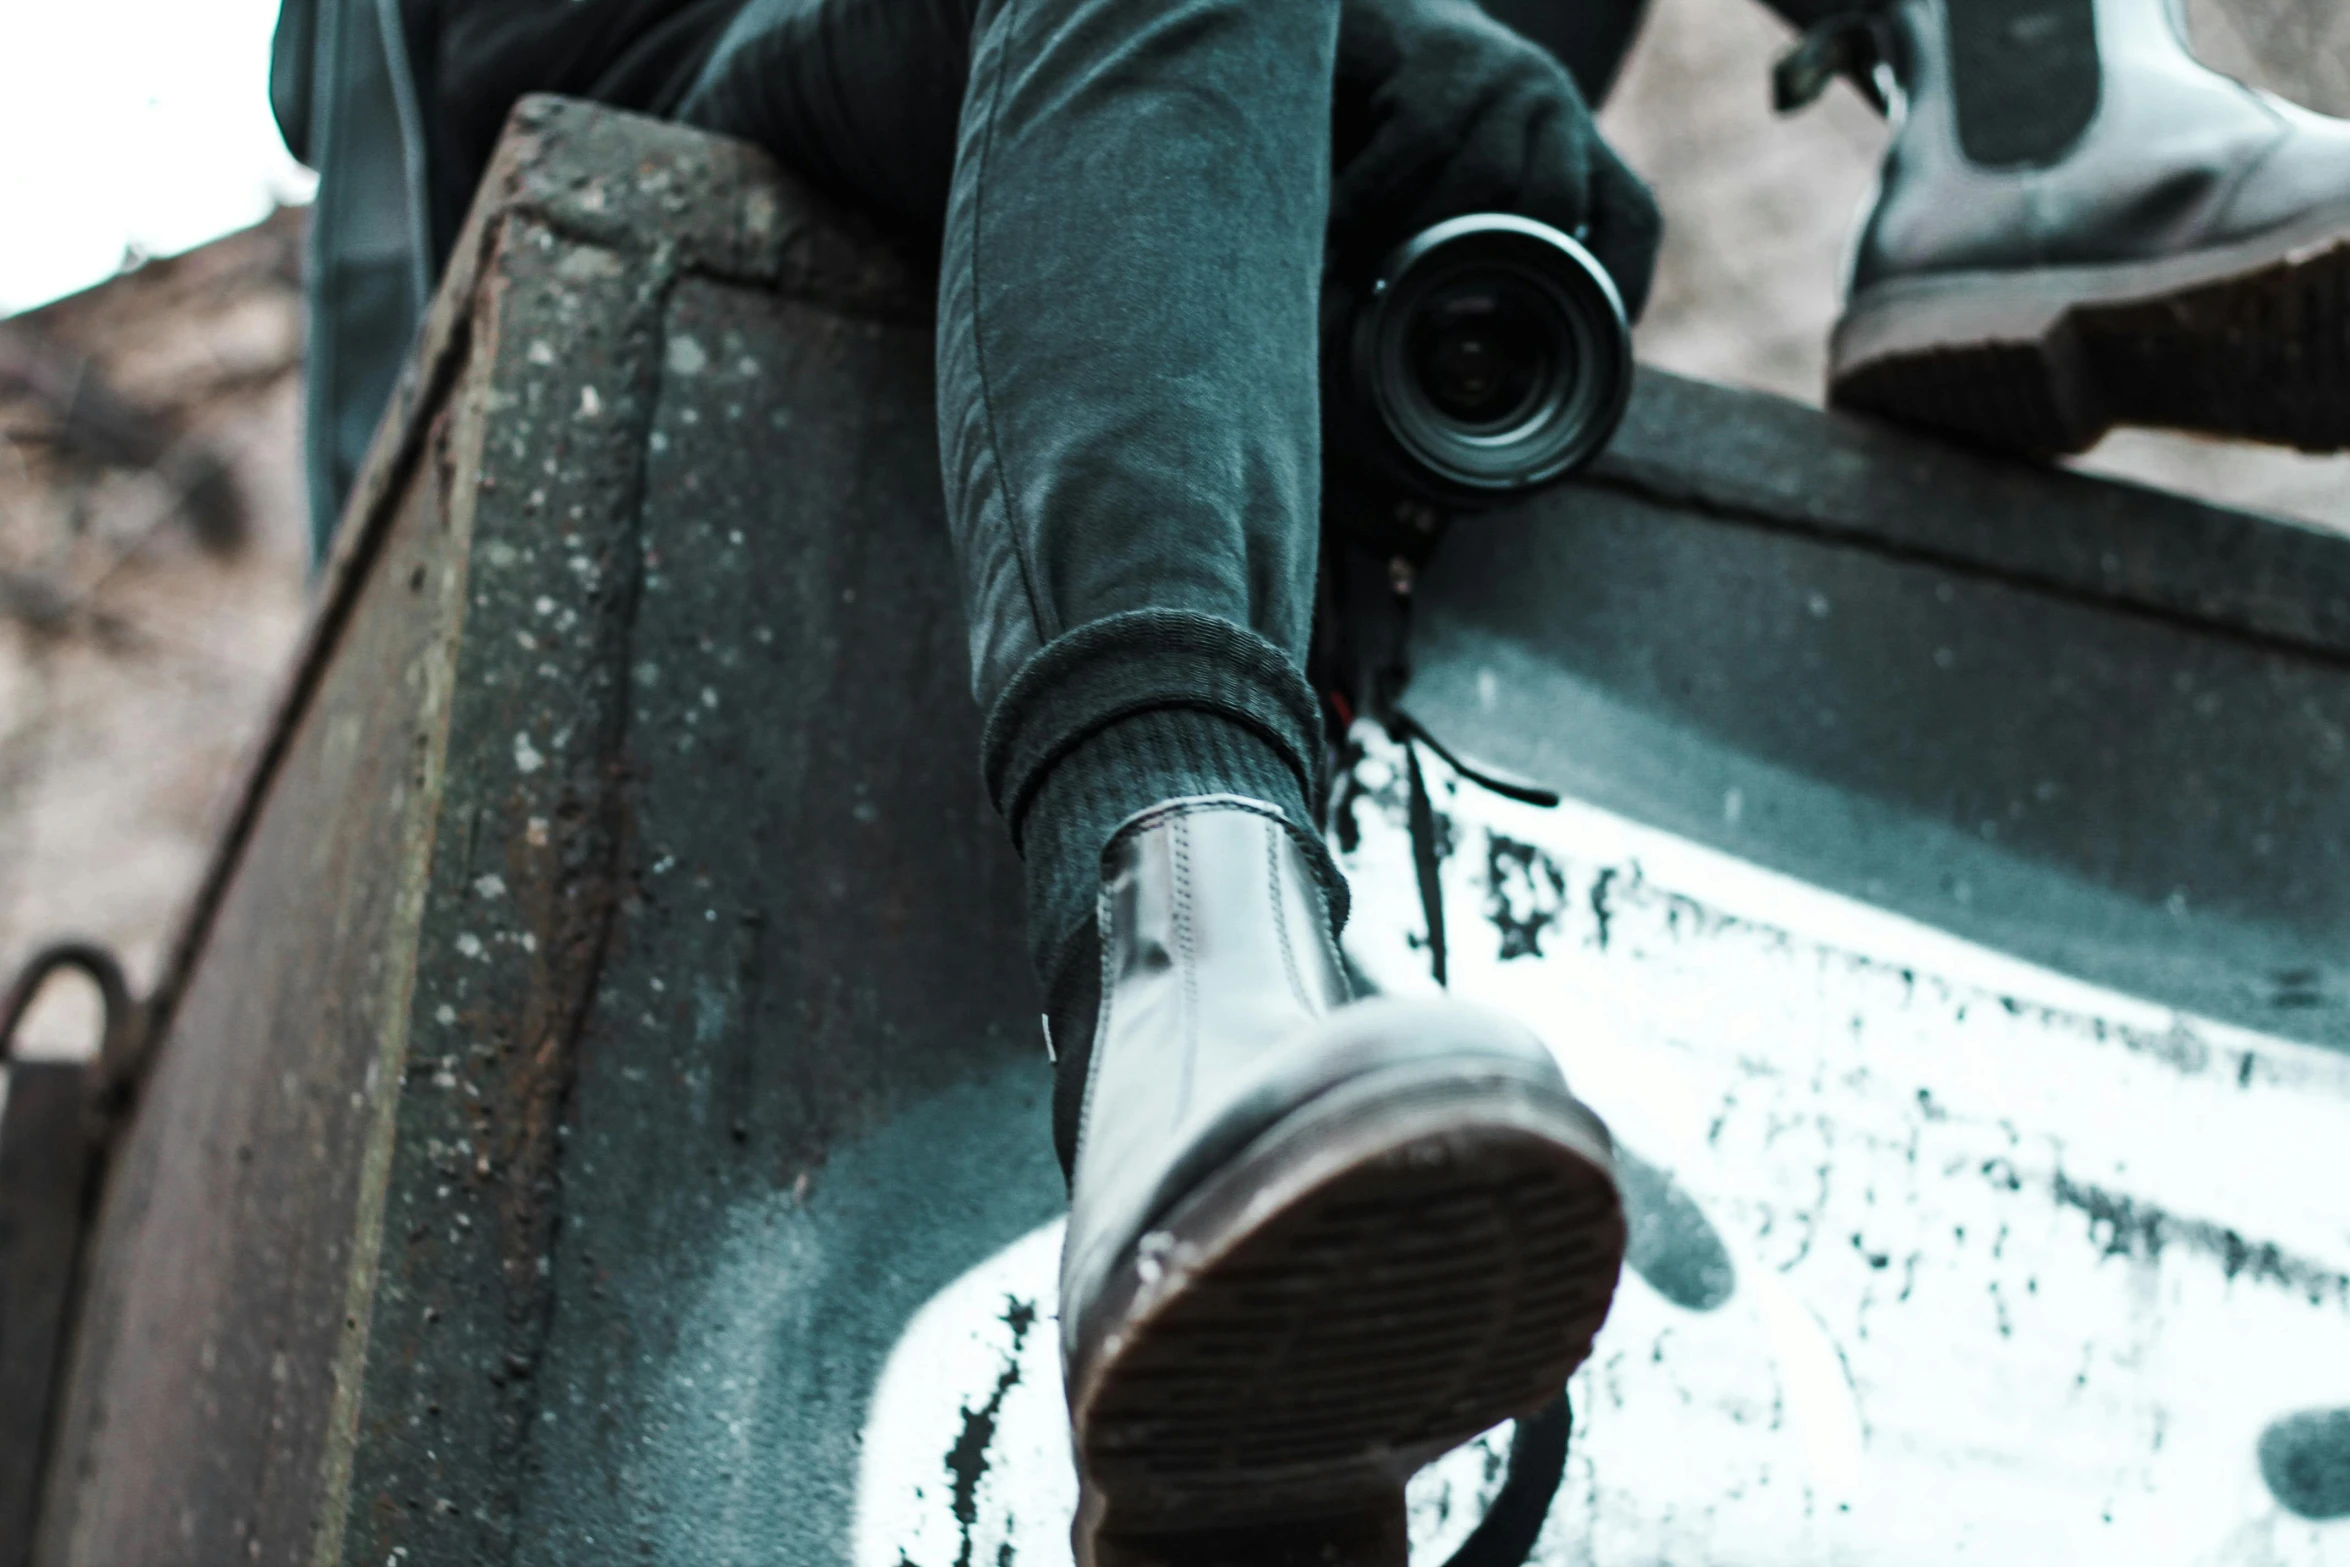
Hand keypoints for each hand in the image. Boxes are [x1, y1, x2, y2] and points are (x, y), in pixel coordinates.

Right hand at [1330, 0, 1661, 318]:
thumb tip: (1474, 363)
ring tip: (1368, 292)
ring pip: (1488, 184)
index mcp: (1577, 141)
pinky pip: (1412, 152)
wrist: (1363, 16)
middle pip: (1554, 211)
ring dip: (1426, 249)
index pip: (1632, 217)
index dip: (1623, 285)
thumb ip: (1486, 249)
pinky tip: (1333, 241)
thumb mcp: (1465, 181)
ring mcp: (1504, 78)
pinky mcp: (1443, 62)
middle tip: (1436, 333)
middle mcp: (1554, 104)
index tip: (1596, 344)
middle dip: (1496, 278)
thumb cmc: (1403, 125)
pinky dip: (1368, 206)